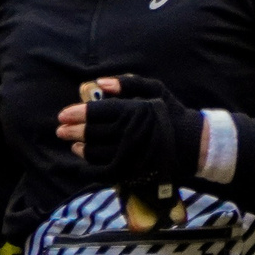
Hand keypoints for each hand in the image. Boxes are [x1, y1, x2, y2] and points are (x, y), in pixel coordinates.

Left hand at [61, 75, 201, 180]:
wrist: (194, 144)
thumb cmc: (171, 114)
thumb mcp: (156, 90)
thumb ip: (129, 83)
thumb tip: (100, 83)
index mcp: (135, 111)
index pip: (98, 112)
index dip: (77, 113)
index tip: (62, 115)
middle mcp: (131, 133)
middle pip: (93, 133)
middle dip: (72, 131)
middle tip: (59, 130)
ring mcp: (131, 155)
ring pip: (96, 152)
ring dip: (80, 147)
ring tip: (72, 143)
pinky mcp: (132, 172)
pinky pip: (103, 169)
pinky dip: (88, 165)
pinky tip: (83, 158)